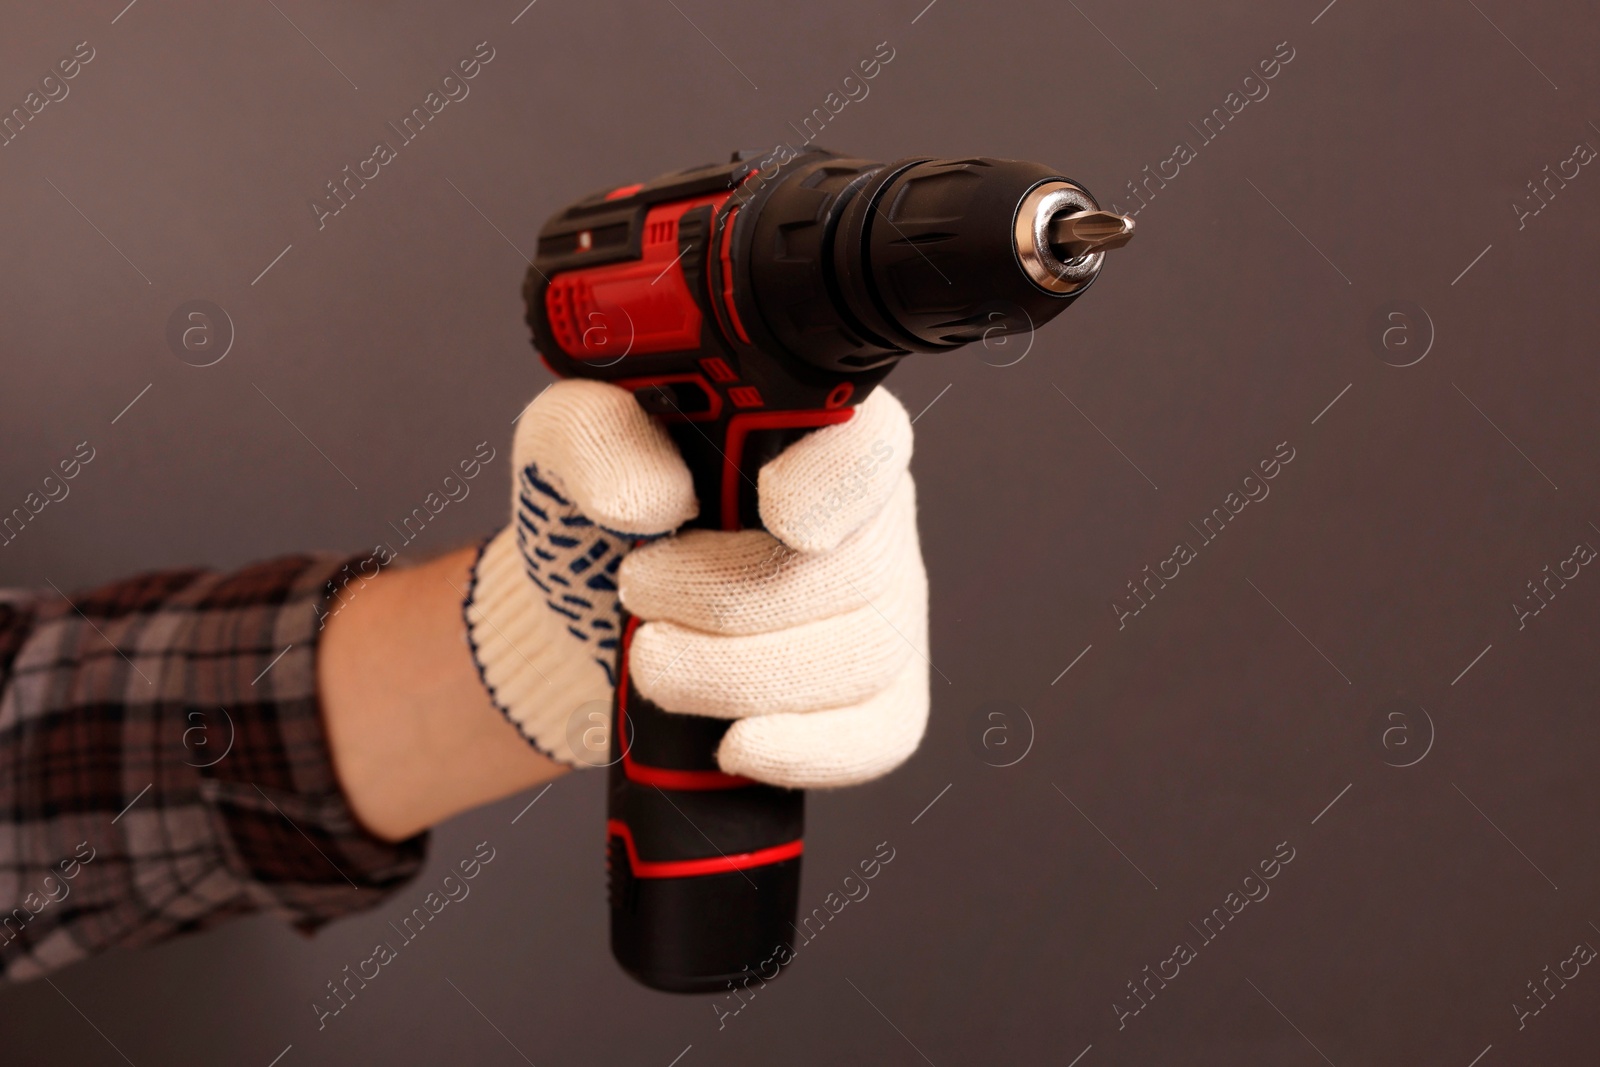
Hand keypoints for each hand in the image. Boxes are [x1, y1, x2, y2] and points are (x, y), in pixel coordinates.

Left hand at [464, 380, 927, 787]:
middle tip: (639, 595)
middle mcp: (871, 518)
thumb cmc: (595, 514)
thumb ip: (597, 442)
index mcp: (813, 435)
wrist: (586, 615)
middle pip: (858, 571)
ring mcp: (885, 611)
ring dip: (740, 676)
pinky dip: (807, 749)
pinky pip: (880, 733)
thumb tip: (655, 496)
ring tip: (650, 664)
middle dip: (734, 601)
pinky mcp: (878, 696)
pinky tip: (735, 745)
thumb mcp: (565, 449)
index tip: (773, 510)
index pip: (871, 445)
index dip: (837, 484)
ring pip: (863, 657)